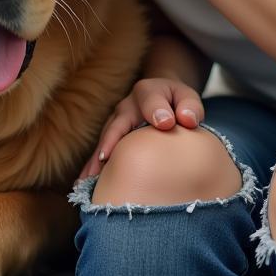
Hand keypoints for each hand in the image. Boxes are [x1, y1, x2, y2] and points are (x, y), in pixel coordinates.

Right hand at [76, 77, 203, 181]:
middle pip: (117, 123)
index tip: (165, 124)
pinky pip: (100, 153)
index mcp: (147, 92)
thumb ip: (190, 106)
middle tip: (106, 159)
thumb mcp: (188, 98)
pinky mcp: (111, 138)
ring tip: (90, 179)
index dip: (156, 110)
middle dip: (112, 140)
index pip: (150, 99)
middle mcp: (126, 106)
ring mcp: (115, 122)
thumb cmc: (177, 102)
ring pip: (104, 140)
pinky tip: (84, 183)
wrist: (162, 97)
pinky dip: (91, 167)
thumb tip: (187, 121)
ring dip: (96, 159)